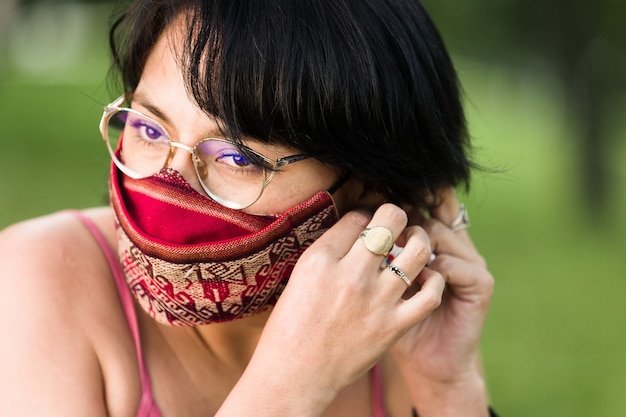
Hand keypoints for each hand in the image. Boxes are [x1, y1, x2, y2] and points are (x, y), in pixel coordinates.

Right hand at [229, 204, 444, 415]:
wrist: (295, 375)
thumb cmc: (292, 325)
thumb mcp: (300, 276)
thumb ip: (329, 251)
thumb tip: (359, 228)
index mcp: (320, 259)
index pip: (358, 216)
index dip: (366, 216)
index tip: (367, 225)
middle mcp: (351, 275)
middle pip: (391, 220)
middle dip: (397, 214)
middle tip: (396, 223)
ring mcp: (376, 301)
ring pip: (418, 251)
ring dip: (420, 240)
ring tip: (414, 243)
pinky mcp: (393, 327)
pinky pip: (430, 294)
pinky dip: (434, 280)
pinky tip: (425, 277)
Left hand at [392, 188, 493, 412]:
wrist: (427, 359)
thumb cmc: (397, 318)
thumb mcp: (384, 279)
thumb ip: (378, 251)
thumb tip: (350, 220)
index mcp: (435, 240)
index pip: (426, 203)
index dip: (405, 196)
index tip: (375, 197)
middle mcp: (456, 245)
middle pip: (433, 211)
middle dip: (405, 218)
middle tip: (381, 228)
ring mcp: (471, 262)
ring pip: (440, 235)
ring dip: (413, 245)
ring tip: (391, 260)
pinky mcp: (480, 284)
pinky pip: (452, 266)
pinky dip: (430, 272)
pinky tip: (412, 283)